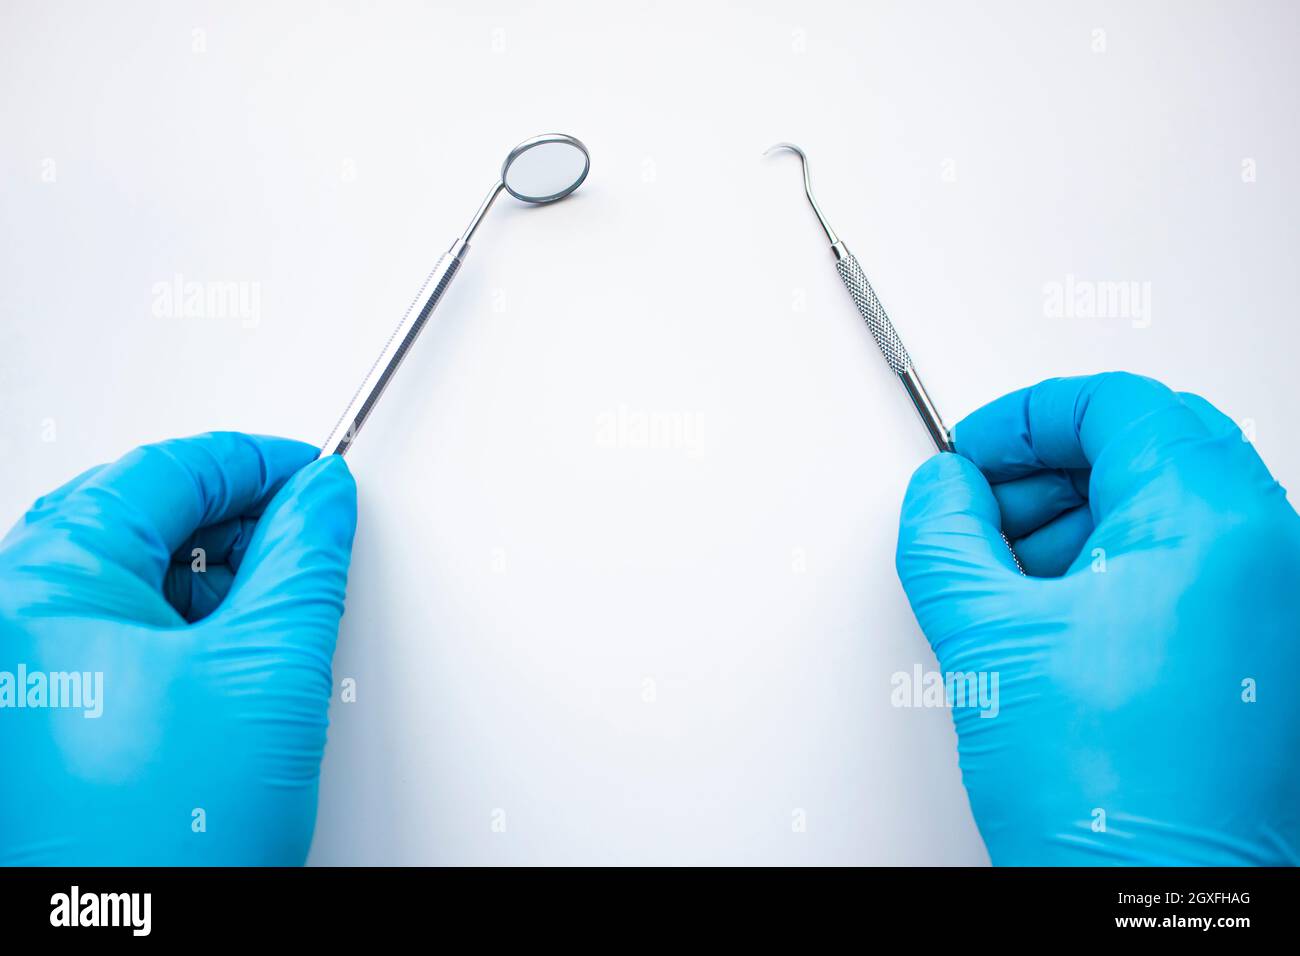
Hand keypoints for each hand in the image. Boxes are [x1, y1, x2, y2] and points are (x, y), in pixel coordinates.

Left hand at [0, 433, 355, 864]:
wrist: (130, 942)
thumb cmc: (160, 846)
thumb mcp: (266, 674)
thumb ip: (303, 564)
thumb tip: (321, 500)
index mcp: (38, 588)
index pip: (162, 474)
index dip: (254, 463)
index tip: (311, 472)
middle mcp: (10, 622)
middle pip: (135, 518)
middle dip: (229, 519)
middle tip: (298, 529)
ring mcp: (20, 672)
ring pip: (126, 579)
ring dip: (207, 577)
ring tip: (272, 604)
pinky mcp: (41, 714)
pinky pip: (115, 634)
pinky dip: (181, 628)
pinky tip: (232, 654)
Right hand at [896, 372, 1299, 864]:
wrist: (1155, 908)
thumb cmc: (1109, 802)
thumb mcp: (985, 639)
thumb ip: (944, 536)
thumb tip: (942, 492)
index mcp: (1210, 524)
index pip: (1117, 402)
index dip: (1025, 416)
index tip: (975, 454)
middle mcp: (1265, 552)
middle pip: (1148, 445)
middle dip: (1047, 470)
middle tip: (981, 511)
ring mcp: (1273, 603)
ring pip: (1166, 507)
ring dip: (1075, 522)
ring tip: (1004, 579)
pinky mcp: (1261, 651)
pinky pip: (1187, 566)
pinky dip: (1113, 568)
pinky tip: (1048, 618)